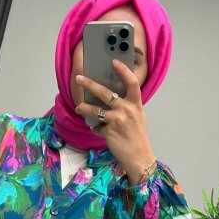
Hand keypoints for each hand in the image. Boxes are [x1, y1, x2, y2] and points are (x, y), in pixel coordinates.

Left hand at [74, 59, 155, 182]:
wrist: (140, 157)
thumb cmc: (137, 136)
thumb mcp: (136, 116)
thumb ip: (126, 105)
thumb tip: (107, 97)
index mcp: (136, 104)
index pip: (132, 82)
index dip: (123, 71)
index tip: (114, 61)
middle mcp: (127, 110)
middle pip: (105, 93)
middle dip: (89, 84)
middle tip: (79, 78)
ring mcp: (118, 121)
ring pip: (95, 110)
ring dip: (84, 108)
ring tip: (79, 107)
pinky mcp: (109, 132)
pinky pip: (96, 126)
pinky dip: (95, 128)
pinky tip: (97, 130)